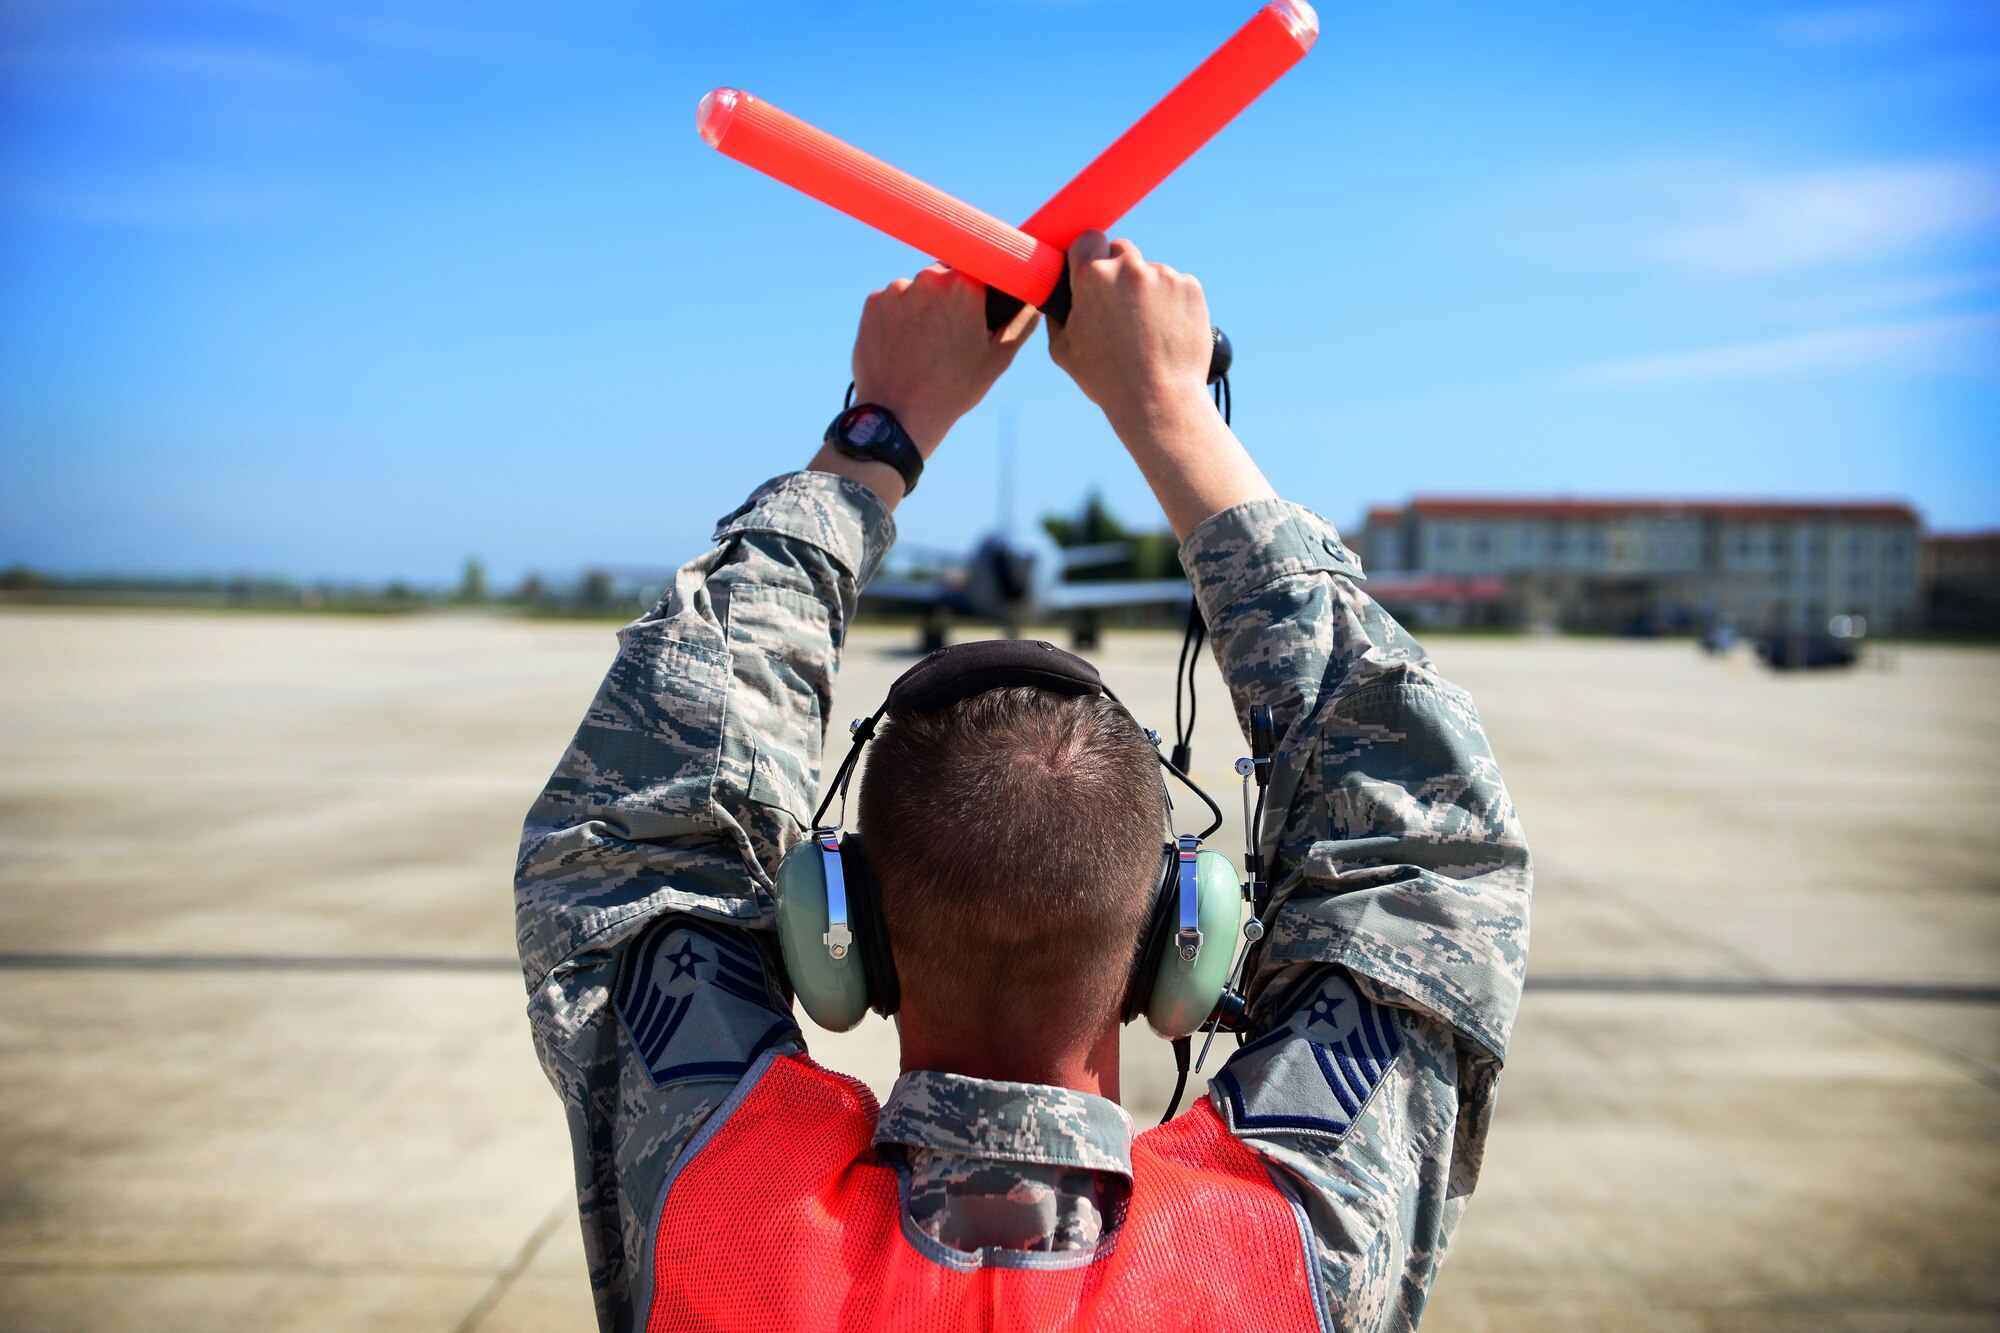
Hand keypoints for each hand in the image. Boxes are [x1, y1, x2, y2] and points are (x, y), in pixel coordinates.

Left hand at [849, 263, 1037, 454]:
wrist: (898, 416)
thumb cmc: (954, 389)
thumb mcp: (998, 357)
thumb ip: (1022, 321)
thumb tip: (1034, 298)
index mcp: (963, 285)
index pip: (980, 264)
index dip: (981, 283)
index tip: (981, 299)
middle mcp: (928, 278)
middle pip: (947, 274)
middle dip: (951, 296)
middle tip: (953, 331)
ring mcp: (896, 290)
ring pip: (918, 288)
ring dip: (924, 307)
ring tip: (926, 345)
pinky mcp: (872, 303)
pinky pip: (892, 301)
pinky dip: (899, 317)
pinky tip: (905, 346)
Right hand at [1045, 231, 1272, 539]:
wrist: (1159, 400)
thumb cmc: (1107, 380)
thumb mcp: (1063, 351)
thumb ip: (1058, 315)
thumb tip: (1056, 299)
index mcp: (1091, 276)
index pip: (1087, 240)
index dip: (1089, 255)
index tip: (1093, 269)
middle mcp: (1128, 268)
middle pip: (1121, 251)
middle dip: (1119, 272)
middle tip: (1121, 308)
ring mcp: (1163, 275)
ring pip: (1151, 273)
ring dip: (1148, 292)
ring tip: (1148, 333)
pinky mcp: (1191, 287)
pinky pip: (1177, 286)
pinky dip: (1173, 303)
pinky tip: (1166, 333)